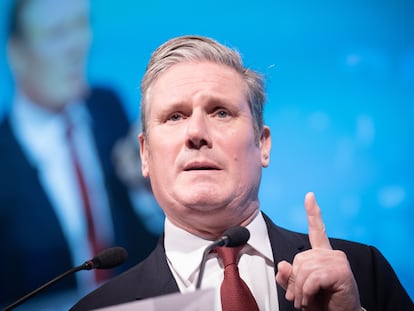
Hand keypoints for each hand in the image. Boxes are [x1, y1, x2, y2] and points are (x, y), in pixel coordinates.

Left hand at [275, 192, 361, 310]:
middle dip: (295, 281)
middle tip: (299, 297)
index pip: (317, 230)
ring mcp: (338, 260)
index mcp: (322, 254)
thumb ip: (289, 277)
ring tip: (305, 301)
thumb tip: (283, 264)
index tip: (310, 196)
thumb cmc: (321, 301)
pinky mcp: (341, 271)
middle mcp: (332, 253)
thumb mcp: (299, 289)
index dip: (313, 212)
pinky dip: (306, 292)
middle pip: (299, 260)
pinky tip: (310, 300)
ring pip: (304, 270)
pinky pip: (312, 279)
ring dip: (300, 290)